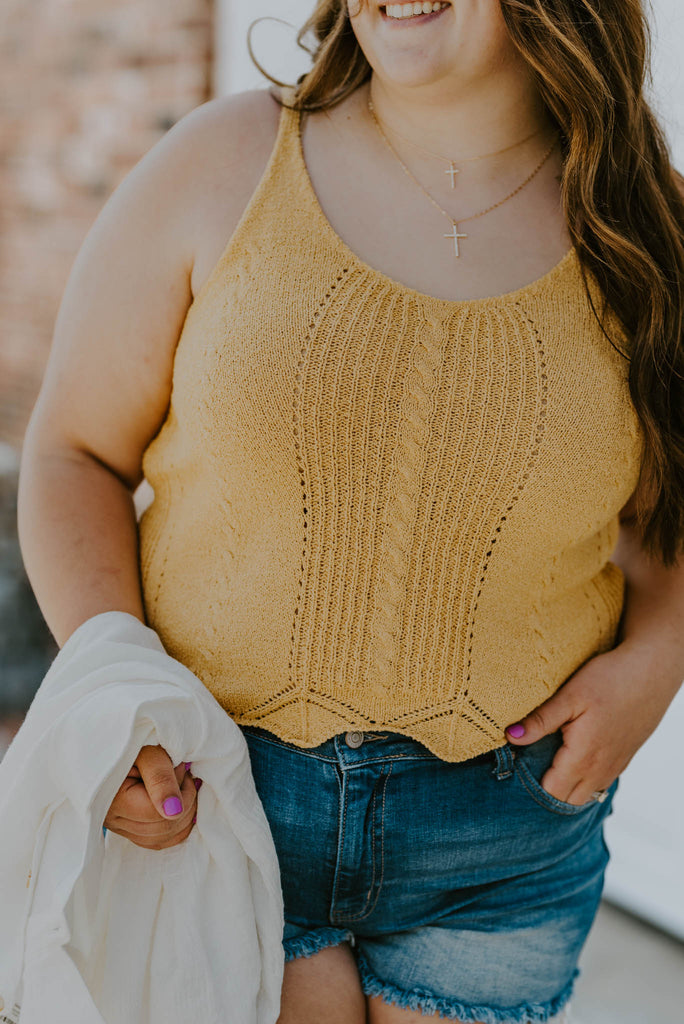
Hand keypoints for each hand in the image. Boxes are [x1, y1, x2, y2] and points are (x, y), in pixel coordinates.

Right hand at [103, 744, 199, 848]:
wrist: (116, 740)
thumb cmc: (133, 741)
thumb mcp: (148, 751)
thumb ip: (161, 778)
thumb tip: (174, 811)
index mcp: (111, 799)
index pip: (158, 813)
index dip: (180, 792)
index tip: (180, 767)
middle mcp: (112, 819)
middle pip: (163, 829)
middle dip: (184, 800)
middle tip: (181, 773)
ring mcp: (120, 827)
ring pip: (163, 838)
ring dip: (183, 812)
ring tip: (178, 784)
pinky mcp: (129, 829)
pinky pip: (159, 840)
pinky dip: (176, 826)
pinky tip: (179, 803)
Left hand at [504, 641, 682, 804]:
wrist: (651, 672)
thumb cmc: (609, 680)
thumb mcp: (569, 697)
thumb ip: (540, 721)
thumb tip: (511, 737)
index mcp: (583, 758)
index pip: (551, 793)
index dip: (530, 785)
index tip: (516, 767)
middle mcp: (600, 770)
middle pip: (567, 799)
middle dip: (546, 790)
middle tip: (527, 766)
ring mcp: (614, 766)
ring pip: (585, 794)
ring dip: (566, 786)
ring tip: (547, 763)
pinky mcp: (624, 757)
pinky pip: (600, 782)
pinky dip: (583, 779)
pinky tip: (574, 758)